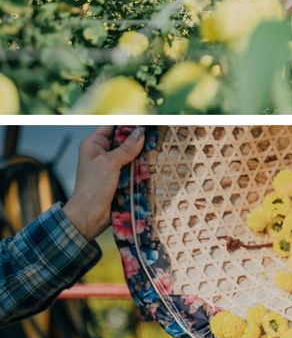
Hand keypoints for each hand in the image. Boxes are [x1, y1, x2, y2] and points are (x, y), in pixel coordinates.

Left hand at [63, 126, 144, 241]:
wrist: (89, 216)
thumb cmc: (93, 188)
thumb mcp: (110, 164)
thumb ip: (126, 148)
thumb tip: (141, 133)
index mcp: (93, 144)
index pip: (112, 127)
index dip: (127, 124)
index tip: (144, 121)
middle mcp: (102, 153)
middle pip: (123, 140)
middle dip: (137, 139)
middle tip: (155, 134)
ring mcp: (111, 166)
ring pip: (130, 154)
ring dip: (141, 153)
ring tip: (157, 146)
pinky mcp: (119, 178)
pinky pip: (132, 167)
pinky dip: (141, 166)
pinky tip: (153, 162)